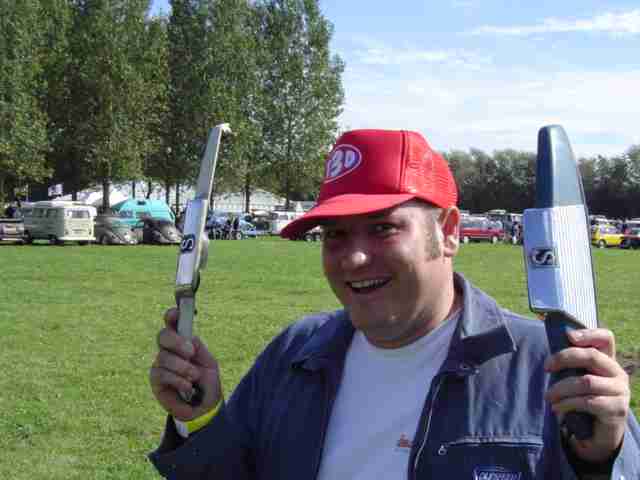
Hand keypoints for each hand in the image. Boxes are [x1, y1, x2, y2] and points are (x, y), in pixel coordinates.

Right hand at [149, 307, 222, 420]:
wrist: (205, 407)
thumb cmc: (207, 382)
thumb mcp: (208, 362)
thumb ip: (198, 348)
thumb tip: (188, 337)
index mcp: (183, 342)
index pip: (172, 324)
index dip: (172, 316)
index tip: (175, 313)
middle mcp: (169, 350)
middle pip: (162, 336)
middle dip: (176, 342)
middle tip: (191, 352)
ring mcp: (160, 364)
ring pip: (163, 356)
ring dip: (182, 367)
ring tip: (194, 377)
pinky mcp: (155, 380)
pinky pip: (161, 373)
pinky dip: (177, 379)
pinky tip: (187, 386)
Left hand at [544, 328, 629, 462]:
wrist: (598, 433)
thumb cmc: (584, 400)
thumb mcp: (578, 380)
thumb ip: (571, 366)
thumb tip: (549, 357)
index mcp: (608, 361)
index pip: (606, 339)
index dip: (589, 333)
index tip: (569, 336)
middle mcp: (618, 373)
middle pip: (592, 356)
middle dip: (564, 358)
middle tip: (546, 367)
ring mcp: (620, 391)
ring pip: (586, 382)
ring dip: (561, 388)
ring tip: (548, 396)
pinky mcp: (617, 409)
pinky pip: (588, 402)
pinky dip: (567, 404)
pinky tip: (556, 408)